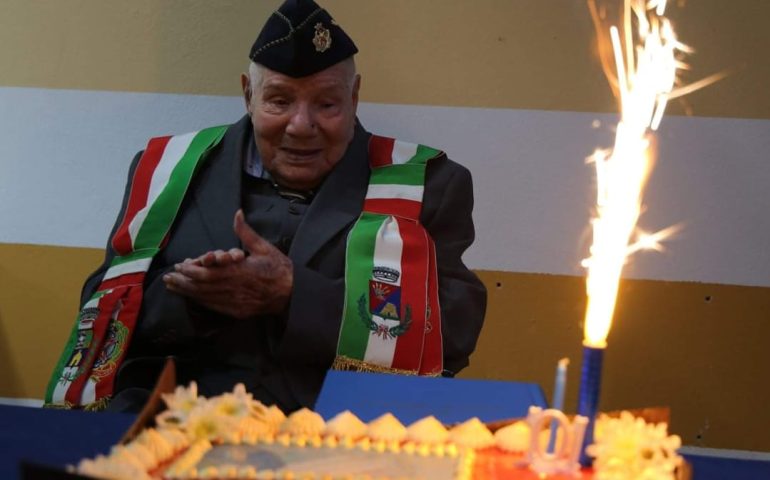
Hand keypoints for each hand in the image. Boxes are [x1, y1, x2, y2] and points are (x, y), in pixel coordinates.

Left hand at [163, 210, 292, 318]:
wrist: (291, 293)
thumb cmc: (278, 268)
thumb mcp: (263, 247)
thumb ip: (246, 232)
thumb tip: (237, 213)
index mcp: (240, 270)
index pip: (208, 272)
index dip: (191, 270)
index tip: (180, 264)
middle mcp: (234, 287)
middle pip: (201, 286)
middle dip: (183, 281)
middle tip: (168, 277)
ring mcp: (234, 301)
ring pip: (204, 297)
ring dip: (186, 292)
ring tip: (172, 287)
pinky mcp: (236, 311)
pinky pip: (213, 306)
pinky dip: (199, 301)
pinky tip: (190, 297)